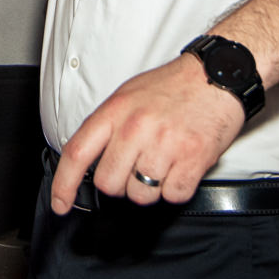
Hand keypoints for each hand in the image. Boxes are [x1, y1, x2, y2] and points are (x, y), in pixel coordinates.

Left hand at [49, 53, 244, 213]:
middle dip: (121, 184)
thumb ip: (108, 127)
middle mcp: (135, 127)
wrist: (218, 74)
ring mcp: (164, 144)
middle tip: (137, 167)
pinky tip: (182, 165)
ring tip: (164, 161)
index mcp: (115, 110)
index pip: (77, 153)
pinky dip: (178, 187)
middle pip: (109, 184)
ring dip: (152, 187)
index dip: (63, 185)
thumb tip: (89, 161)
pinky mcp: (193, 158)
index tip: (60, 204)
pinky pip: (173, 195)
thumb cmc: (174, 86)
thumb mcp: (129, 95)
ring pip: (141, 195)